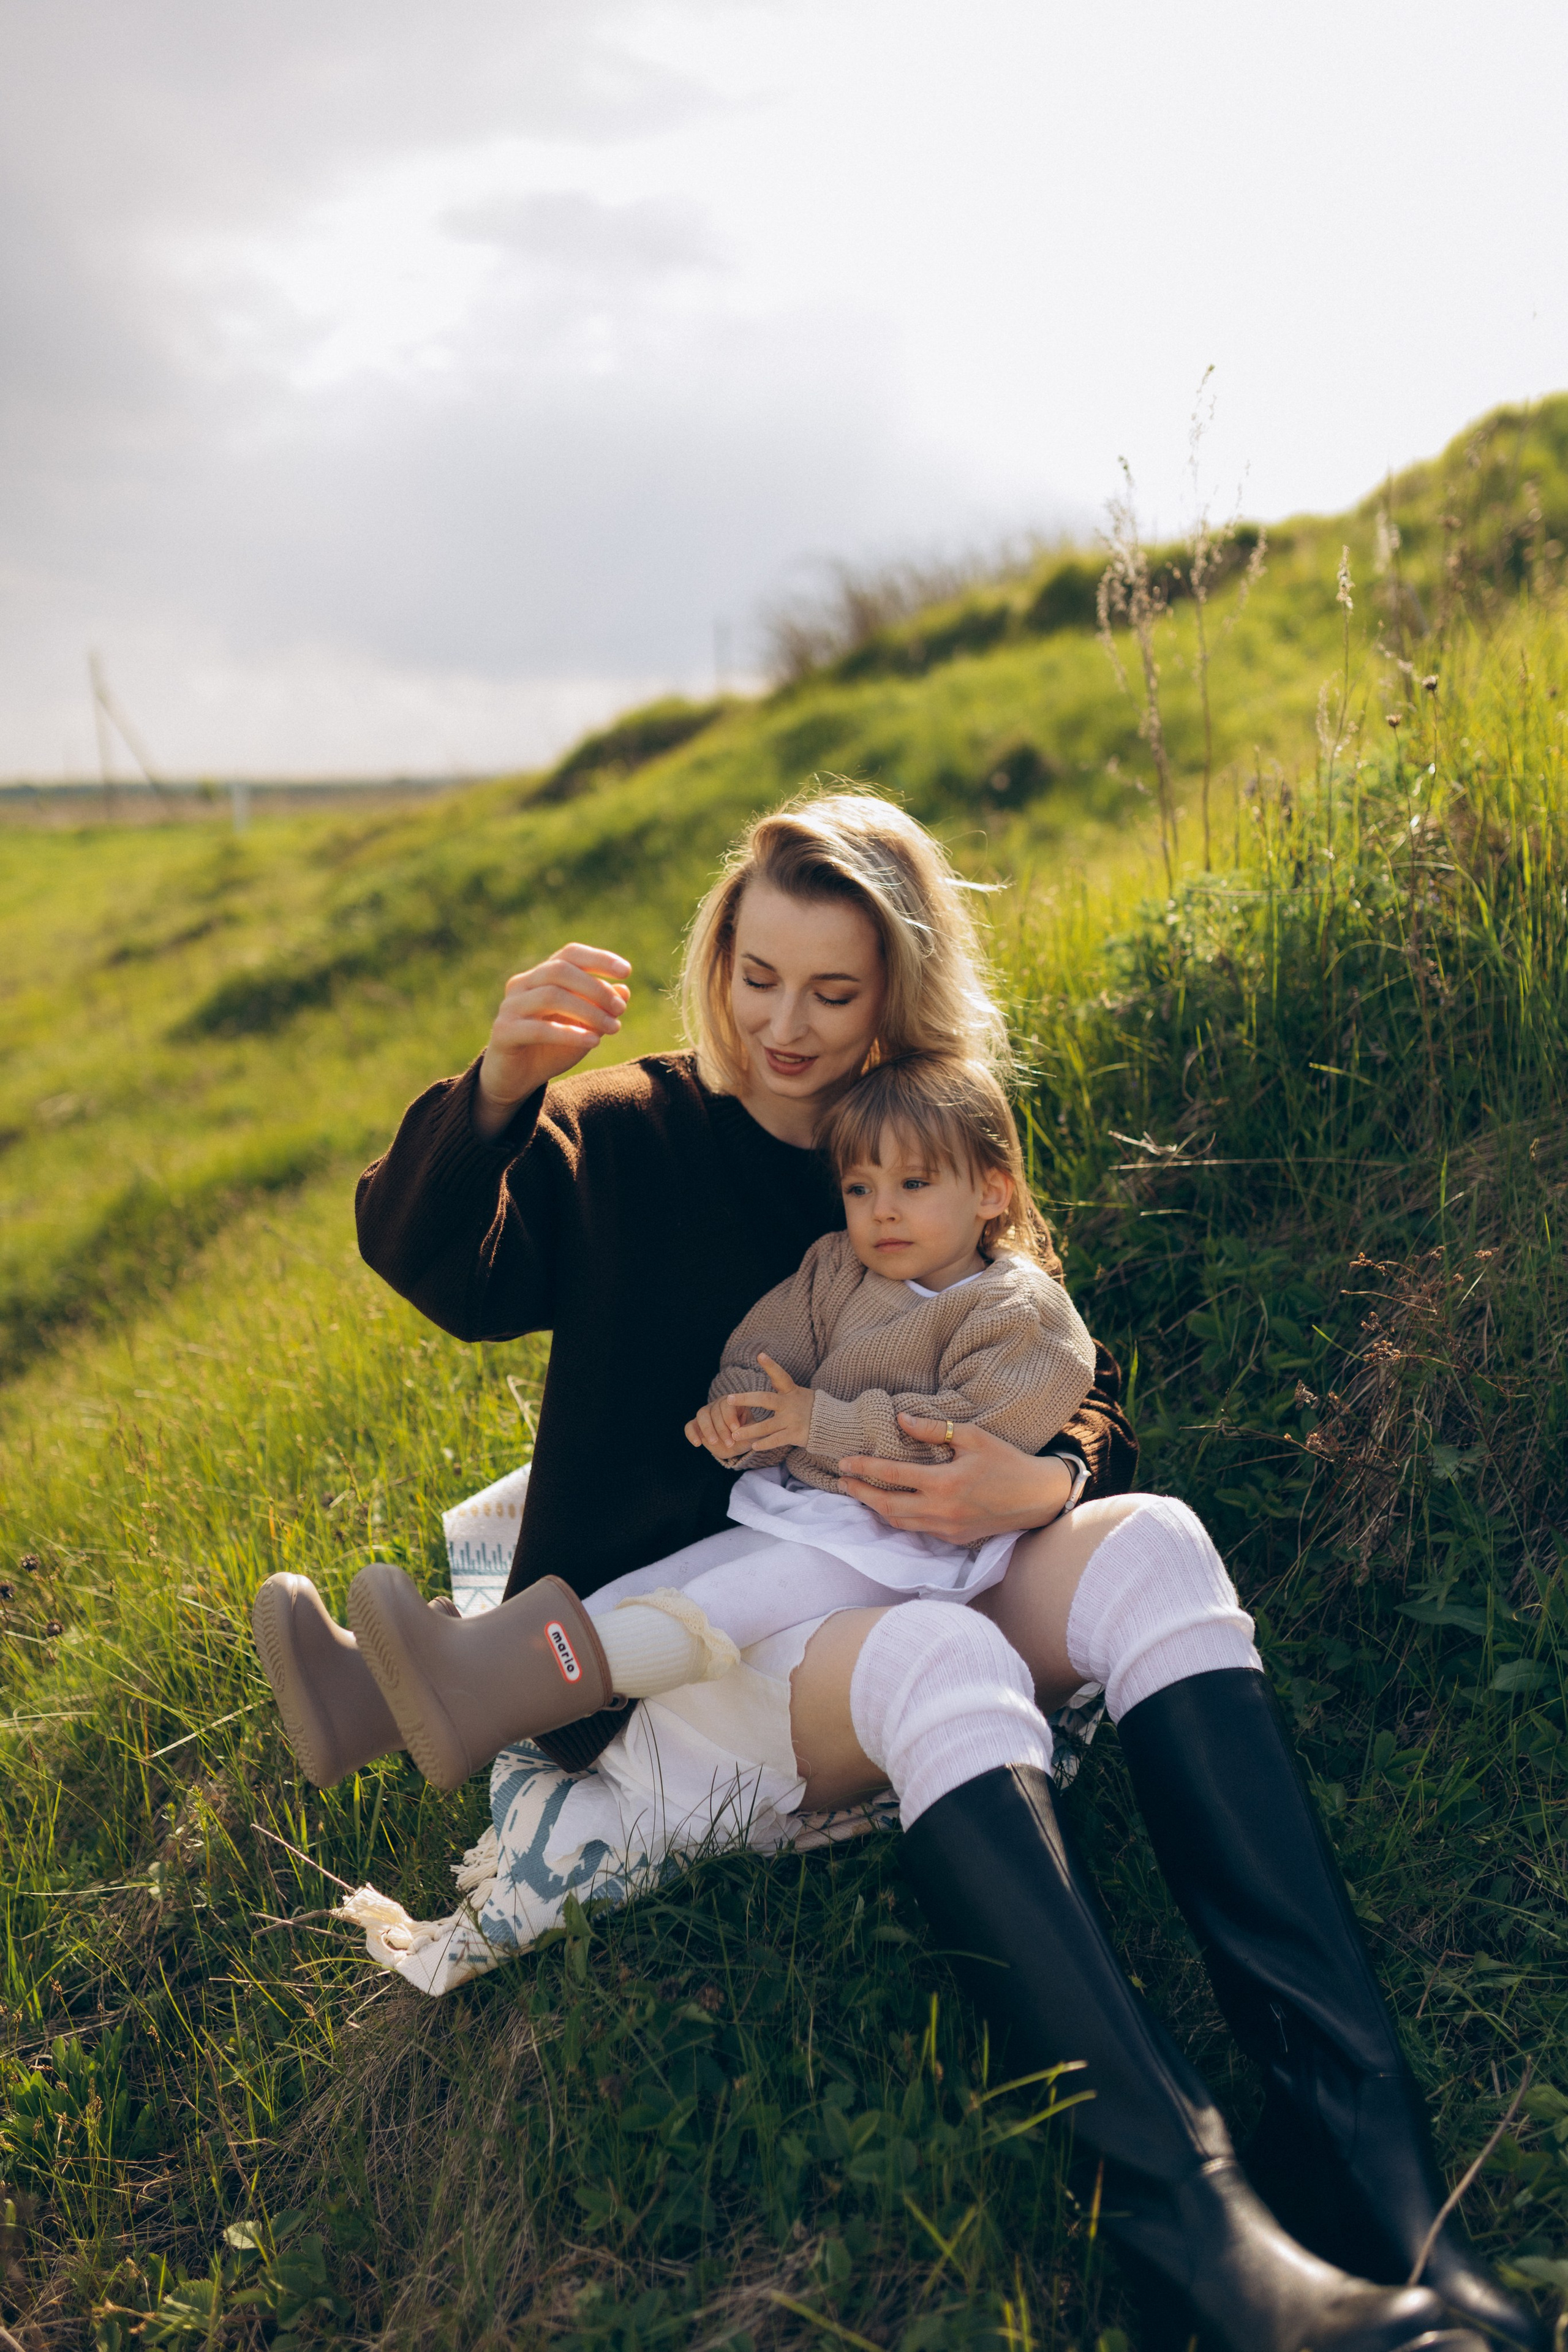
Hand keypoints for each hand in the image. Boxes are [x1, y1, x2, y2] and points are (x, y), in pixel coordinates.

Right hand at [473, 943, 630, 1138]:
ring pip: (551, 996)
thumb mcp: (583, 1028)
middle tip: (621, 1008)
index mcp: (540, 976)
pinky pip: (539, 1029)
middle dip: (596, 987)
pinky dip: (570, 1034)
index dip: (598, 958)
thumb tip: (624, 990)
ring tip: (613, 1027)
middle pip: (560, 970)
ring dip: (588, 1011)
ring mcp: (509, 1006)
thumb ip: (600, 1009)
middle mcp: (522, 984)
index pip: (569, 954)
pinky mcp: (503, 1031)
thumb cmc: (551, 1049)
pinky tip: (594, 1042)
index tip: (626, 971)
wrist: (516, 1080)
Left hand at [684, 1355, 812, 1458]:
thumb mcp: (801, 1393)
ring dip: (750, 1430)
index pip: (780, 1376)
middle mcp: (790, 1404)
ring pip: (767, 1425)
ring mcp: (793, 1419)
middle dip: (746, 1399)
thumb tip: (771, 1376)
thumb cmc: (813, 1408)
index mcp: (791, 1391)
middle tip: (729, 1399)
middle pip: (765, 1399)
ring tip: (734, 1435)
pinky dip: (764, 1444)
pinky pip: (776, 1439)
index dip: (771, 1365)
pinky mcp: (795, 1434)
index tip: (760, 1355)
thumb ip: (785, 1388)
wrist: (833, 1424)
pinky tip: (754, 1447)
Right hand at [684, 1397, 754, 1460]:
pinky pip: (690, 1426)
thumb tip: (740, 1432)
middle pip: (714, 1410)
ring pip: (702, 1415)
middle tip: (729, 1443)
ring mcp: (706, 1413)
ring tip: (714, 1443)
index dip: (730, 1417)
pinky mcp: (696, 1425)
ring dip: (708, 1430)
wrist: (736, 1445)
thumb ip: (750, 1431)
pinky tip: (697, 1444)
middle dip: (721, 1428)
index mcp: (733, 1403)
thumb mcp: (753, 1434)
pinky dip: (691, 1434)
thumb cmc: (746, 1436)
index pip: (728, 1404)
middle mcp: (718, 1405)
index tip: (735, 1430)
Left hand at [838, 1416, 1073, 1543]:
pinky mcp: (955, 1539)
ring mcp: (947, 1528)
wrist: (1037, 1497)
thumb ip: (934, 1430)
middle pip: (887, 1507)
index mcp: (944, 1483)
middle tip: (841, 1481)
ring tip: (860, 1493)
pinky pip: (918, 1529)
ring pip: (899, 1523)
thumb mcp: (973, 1437)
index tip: (844, 1461)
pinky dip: (899, 1518)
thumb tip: (900, 1420)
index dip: (864, 1468)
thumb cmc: (1006, 1461)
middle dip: (860, 1494)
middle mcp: (941, 1510)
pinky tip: (892, 1506)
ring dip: (876, 1509)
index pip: (892, 1475)